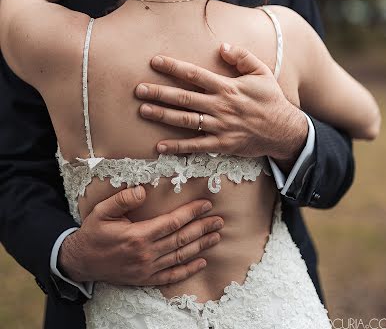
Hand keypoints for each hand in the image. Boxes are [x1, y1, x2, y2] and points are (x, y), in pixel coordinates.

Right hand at [59, 186, 222, 284]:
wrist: (81, 262)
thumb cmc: (93, 233)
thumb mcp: (102, 211)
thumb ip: (122, 199)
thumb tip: (142, 192)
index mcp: (138, 236)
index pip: (172, 222)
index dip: (191, 213)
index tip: (205, 204)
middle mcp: (146, 254)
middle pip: (182, 239)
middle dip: (203, 228)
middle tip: (219, 220)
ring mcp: (147, 269)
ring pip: (181, 256)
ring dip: (201, 246)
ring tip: (216, 236)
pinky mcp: (146, 279)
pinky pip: (172, 276)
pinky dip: (188, 269)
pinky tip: (202, 261)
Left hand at [135, 44, 307, 166]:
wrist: (284, 130)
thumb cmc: (270, 99)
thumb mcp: (261, 72)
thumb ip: (242, 57)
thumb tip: (221, 46)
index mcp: (228, 87)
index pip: (195, 74)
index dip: (173, 67)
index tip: (155, 61)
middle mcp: (221, 106)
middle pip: (184, 98)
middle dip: (160, 92)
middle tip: (139, 89)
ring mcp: (220, 127)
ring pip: (186, 121)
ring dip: (163, 116)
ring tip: (143, 111)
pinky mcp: (222, 145)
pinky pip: (196, 146)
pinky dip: (177, 147)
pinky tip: (159, 146)